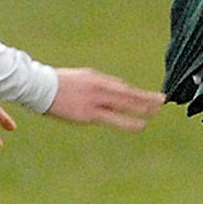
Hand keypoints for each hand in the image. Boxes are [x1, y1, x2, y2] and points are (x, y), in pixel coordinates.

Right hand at [48, 67, 165, 130]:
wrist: (39, 86)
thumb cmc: (55, 85)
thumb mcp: (78, 79)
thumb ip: (93, 86)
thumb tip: (106, 91)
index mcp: (96, 78)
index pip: (121, 87)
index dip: (135, 93)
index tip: (147, 97)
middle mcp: (99, 87)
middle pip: (128, 93)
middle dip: (145, 97)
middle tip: (163, 99)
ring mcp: (95, 99)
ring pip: (124, 103)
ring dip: (142, 107)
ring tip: (157, 111)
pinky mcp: (88, 113)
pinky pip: (112, 118)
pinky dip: (128, 121)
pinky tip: (139, 125)